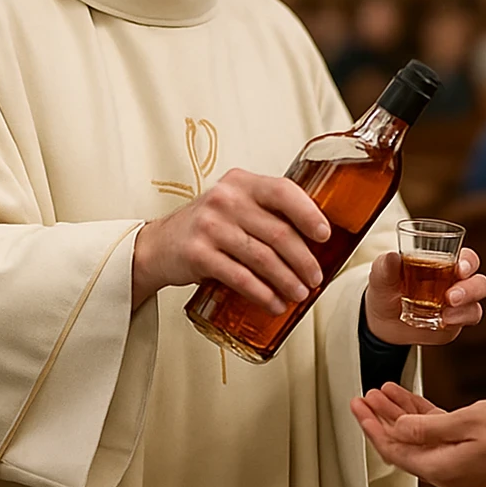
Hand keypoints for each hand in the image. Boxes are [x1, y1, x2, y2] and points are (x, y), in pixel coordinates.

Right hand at [132, 168, 330, 312]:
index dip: (308, 213)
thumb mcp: (237, 207)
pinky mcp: (197, 254)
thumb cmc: (211, 226)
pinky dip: (262, 294)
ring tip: (300, 294)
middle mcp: (226, 200)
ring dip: (286, 280)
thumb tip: (317, 239)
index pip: (283, 191)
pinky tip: (274, 303)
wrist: (159, 244)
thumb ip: (269, 212)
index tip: (325, 235)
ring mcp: (209, 226)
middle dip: (303, 260)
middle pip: (278, 232)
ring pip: (262, 258)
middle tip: (315, 278)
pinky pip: (240, 277)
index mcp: (242, 183)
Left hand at [350, 382, 485, 486]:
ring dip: (399, 415)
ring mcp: (456, 465)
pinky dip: (421, 418)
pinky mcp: (468, 456)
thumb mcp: (467, 423)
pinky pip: (436, 436)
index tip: (358, 405)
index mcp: (439, 467)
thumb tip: (399, 427)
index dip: (372, 426)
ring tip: (384, 392)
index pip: (393, 448)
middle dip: (381, 418)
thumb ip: (429, 426)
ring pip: (417, 438)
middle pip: (401, 444)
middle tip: (365, 396)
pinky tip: (414, 402)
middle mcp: (443, 471)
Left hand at [363, 247, 485, 345]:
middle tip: (451, 297)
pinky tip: (442, 322)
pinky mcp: (455, 322)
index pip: (466, 259)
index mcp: (444, 262)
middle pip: (479, 282)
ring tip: (445, 315)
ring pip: (476, 304)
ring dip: (465, 308)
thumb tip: (392, 256)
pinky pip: (466, 321)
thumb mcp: (381, 277)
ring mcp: (458, 305)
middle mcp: (456, 282)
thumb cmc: (387, 288)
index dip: (468, 262)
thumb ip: (386, 266)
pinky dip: (458, 321)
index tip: (460, 267)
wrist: (382, 320)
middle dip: (471, 289)